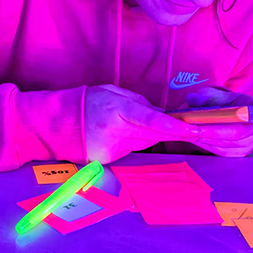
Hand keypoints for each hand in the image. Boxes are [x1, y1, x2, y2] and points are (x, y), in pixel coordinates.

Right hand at [84, 84, 200, 163]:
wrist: (60, 124)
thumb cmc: (88, 102)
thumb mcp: (112, 92)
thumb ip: (138, 102)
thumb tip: (160, 113)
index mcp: (117, 112)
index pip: (151, 121)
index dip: (173, 126)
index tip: (192, 129)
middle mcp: (116, 133)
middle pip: (153, 135)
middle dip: (173, 132)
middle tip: (191, 129)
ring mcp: (113, 149)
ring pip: (146, 142)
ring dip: (152, 134)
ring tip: (142, 123)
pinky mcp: (110, 159)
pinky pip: (133, 149)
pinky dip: (136, 141)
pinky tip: (126, 133)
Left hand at [173, 87, 252, 157]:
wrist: (220, 113)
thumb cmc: (218, 103)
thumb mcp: (212, 94)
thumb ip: (204, 96)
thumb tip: (193, 100)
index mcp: (251, 106)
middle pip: (237, 133)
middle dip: (213, 131)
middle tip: (192, 129)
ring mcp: (249, 143)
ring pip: (227, 145)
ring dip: (205, 139)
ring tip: (187, 131)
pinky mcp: (239, 153)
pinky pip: (221, 152)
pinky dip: (205, 146)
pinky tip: (195, 138)